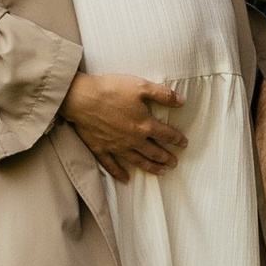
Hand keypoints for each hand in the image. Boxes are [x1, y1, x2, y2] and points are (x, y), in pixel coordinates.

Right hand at [62, 71, 188, 174]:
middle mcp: (133, 139)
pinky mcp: (100, 148)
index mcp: (144, 124)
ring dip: (151, 167)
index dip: (177, 139)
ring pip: (137, 161)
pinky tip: (125, 179)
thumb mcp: (141, 86)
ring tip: (161, 172)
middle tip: (174, 163)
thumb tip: (182, 101)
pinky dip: (119, 173)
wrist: (82, 98)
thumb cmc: (112, 90)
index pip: (166, 134)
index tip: (183, 143)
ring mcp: (116, 146)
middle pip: (154, 151)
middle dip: (166, 157)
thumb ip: (163, 95)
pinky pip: (111, 165)